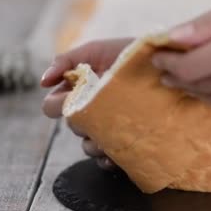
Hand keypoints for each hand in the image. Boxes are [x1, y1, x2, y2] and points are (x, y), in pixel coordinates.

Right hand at [41, 38, 132, 167]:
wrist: (168, 65)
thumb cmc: (132, 55)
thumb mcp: (97, 50)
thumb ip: (66, 60)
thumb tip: (42, 81)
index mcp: (80, 91)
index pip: (54, 106)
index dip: (58, 105)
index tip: (73, 98)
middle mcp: (92, 111)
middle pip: (71, 126)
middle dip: (81, 121)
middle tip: (100, 111)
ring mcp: (109, 129)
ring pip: (87, 146)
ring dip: (95, 143)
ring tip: (112, 133)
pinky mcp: (125, 144)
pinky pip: (106, 161)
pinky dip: (107, 160)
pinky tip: (115, 154)